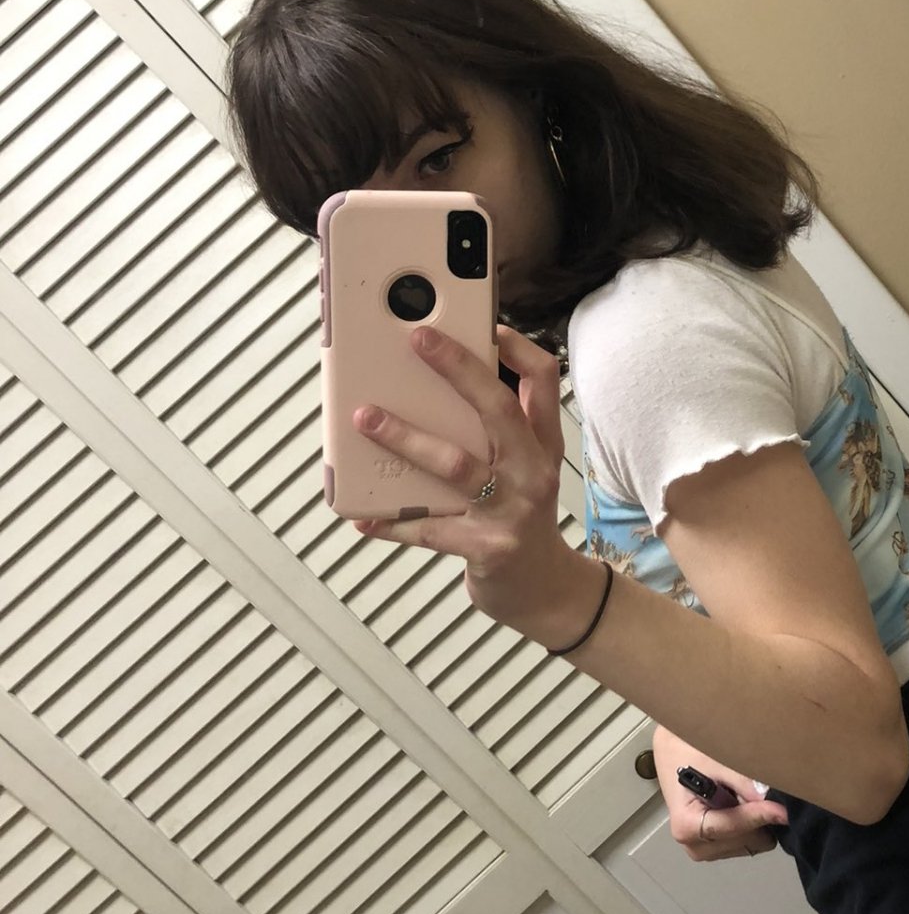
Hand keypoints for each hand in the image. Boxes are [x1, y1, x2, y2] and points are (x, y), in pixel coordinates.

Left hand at [349, 324, 596, 645]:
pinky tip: (361, 515)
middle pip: (499, 407)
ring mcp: (511, 509)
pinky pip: (429, 529)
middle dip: (458, 368)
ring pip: (456, 463)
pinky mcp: (487, 548)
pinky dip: (391, 522)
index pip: (543, 380)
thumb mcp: (522, 467)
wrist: (542, 590)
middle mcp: (532, 470)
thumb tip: (430, 385)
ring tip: (365, 417)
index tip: (485, 323)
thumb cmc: (517, 516)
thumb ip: (494, 430)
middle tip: (417, 338)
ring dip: (405, 437)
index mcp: (540, 443)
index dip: (517, 347)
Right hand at [651, 726, 789, 862]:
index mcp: (687, 825)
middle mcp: (694, 845)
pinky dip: (752, 823)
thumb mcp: (713, 759)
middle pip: (747, 842)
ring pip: (752, 844)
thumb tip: (766, 797)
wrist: (673, 750)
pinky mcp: (715, 847)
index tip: (783, 811)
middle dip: (758, 819)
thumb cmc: (686, 751)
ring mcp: (705, 849)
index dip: (759, 818)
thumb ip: (739, 780)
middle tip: (756, 791)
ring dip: (756, 821)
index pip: (732, 827)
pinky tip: (739, 801)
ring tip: (741, 793)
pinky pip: (748, 841)